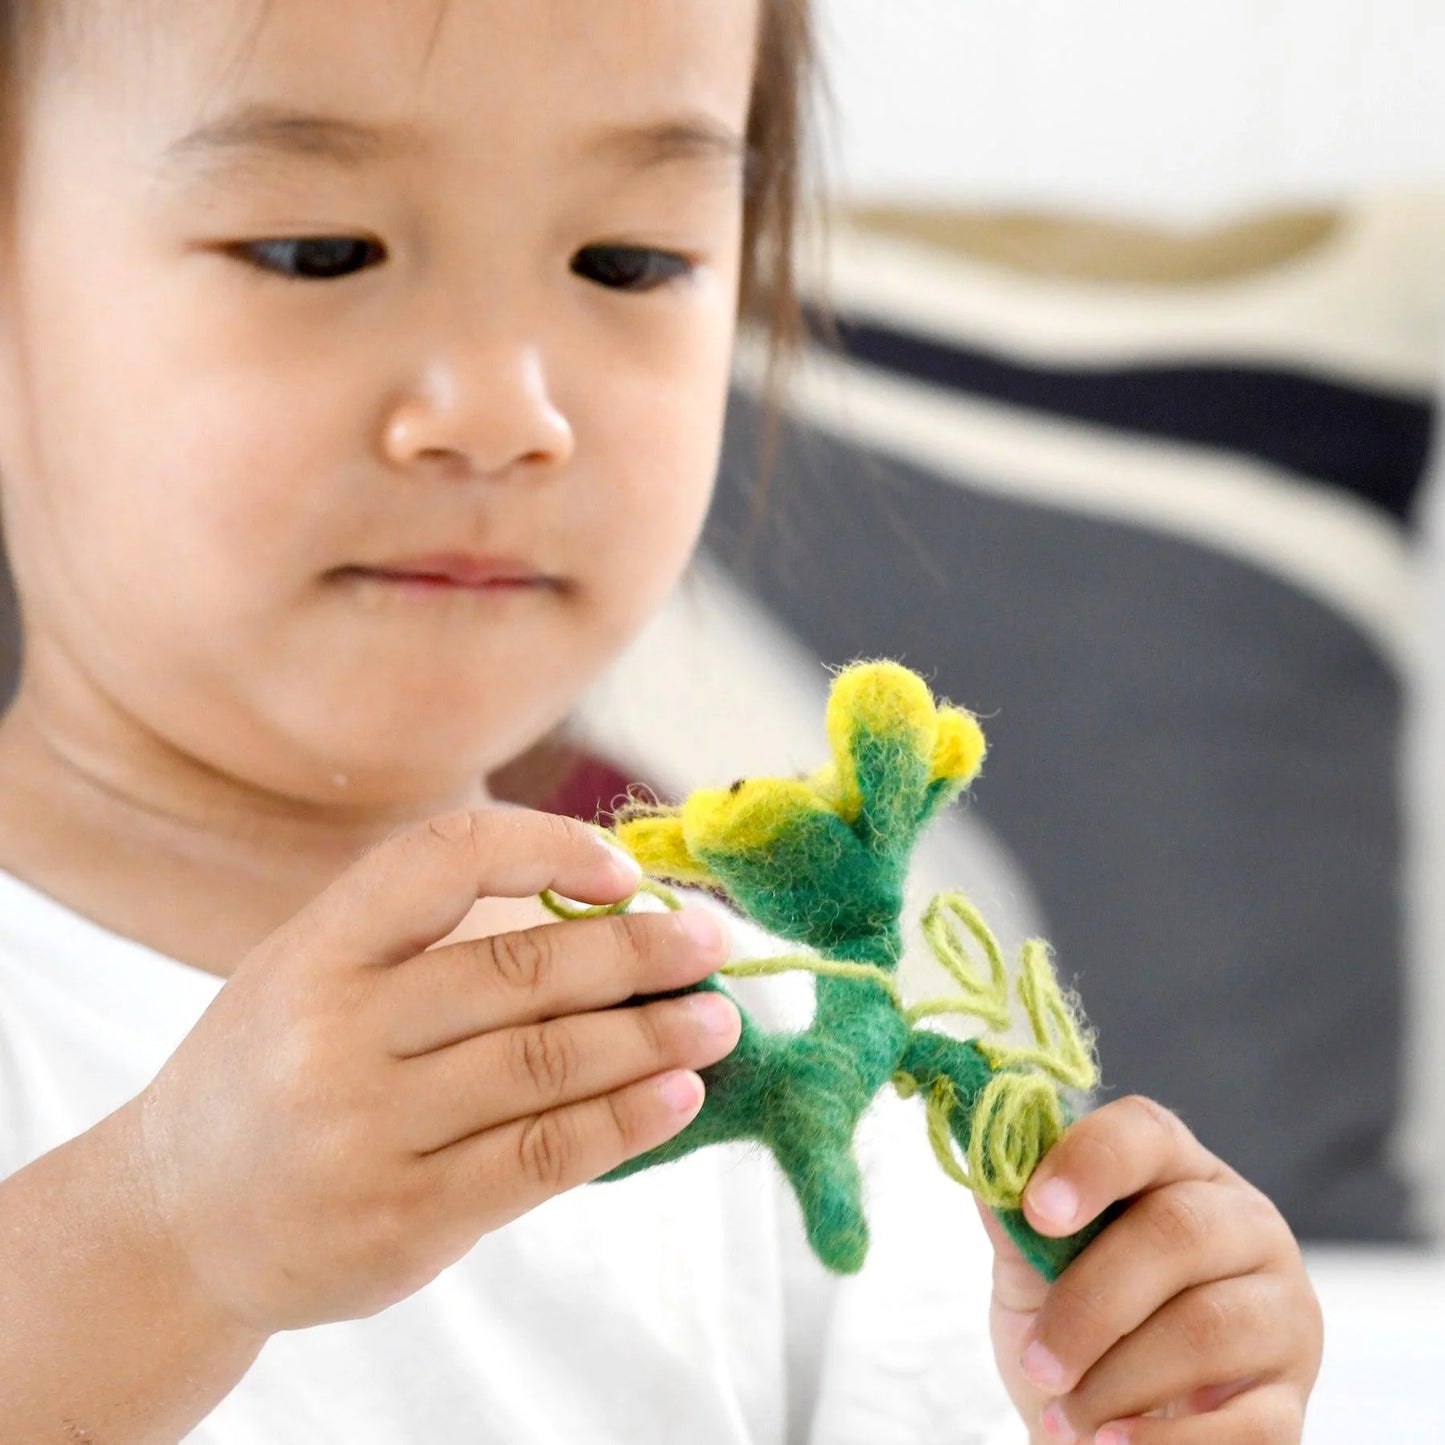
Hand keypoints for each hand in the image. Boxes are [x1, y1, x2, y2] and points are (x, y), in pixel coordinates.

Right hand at [114, 808, 740, 1335]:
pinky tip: (678, 1095)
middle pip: (520, 970)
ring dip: (652, 1037)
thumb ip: (429, 943)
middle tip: (714, 943)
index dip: (547, 846)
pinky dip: (625, 1121)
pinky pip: (542, 1157)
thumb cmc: (273, 1075)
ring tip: (718, 1019)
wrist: (174, 1224)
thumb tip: (607, 913)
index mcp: (315, 950)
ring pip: (547, 1064)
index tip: (625, 870)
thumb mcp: (311, 976)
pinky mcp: (404, 1220)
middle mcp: (333, 1034)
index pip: (443, 858)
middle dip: (638, 952)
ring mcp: (366, 1132)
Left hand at [981, 1096, 1321, 1442]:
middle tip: (1039, 1362)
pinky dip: (1168, 1440)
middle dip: (1092, 1304)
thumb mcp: (1031, 1272)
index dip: (1091, 1162)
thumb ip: (1015, 1220)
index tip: (1037, 1211)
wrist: (1099, 1435)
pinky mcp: (1291, 1399)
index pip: (1146, 1134)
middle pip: (1177, 1233)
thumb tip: (984, 1161)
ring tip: (1064, 1418)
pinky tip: (1114, 1444)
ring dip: (1118, 1381)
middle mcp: (1245, 1225)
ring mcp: (1282, 1310)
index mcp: (1178, 1173)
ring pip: (1206, 1328)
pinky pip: (1246, 1423)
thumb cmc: (1073, 1333)